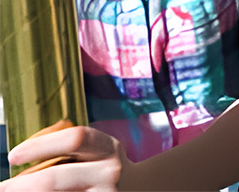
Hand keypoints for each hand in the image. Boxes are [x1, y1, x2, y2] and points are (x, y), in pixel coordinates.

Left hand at [4, 123, 126, 191]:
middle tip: (3, 187)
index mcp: (108, 148)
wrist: (138, 188)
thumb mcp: (97, 151)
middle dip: (20, 185)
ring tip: (15, 191)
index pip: (75, 139)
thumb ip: (69, 150)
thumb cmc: (102, 168)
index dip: (39, 146)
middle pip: (55, 179)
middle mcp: (110, 173)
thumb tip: (21, 158)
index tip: (13, 155)